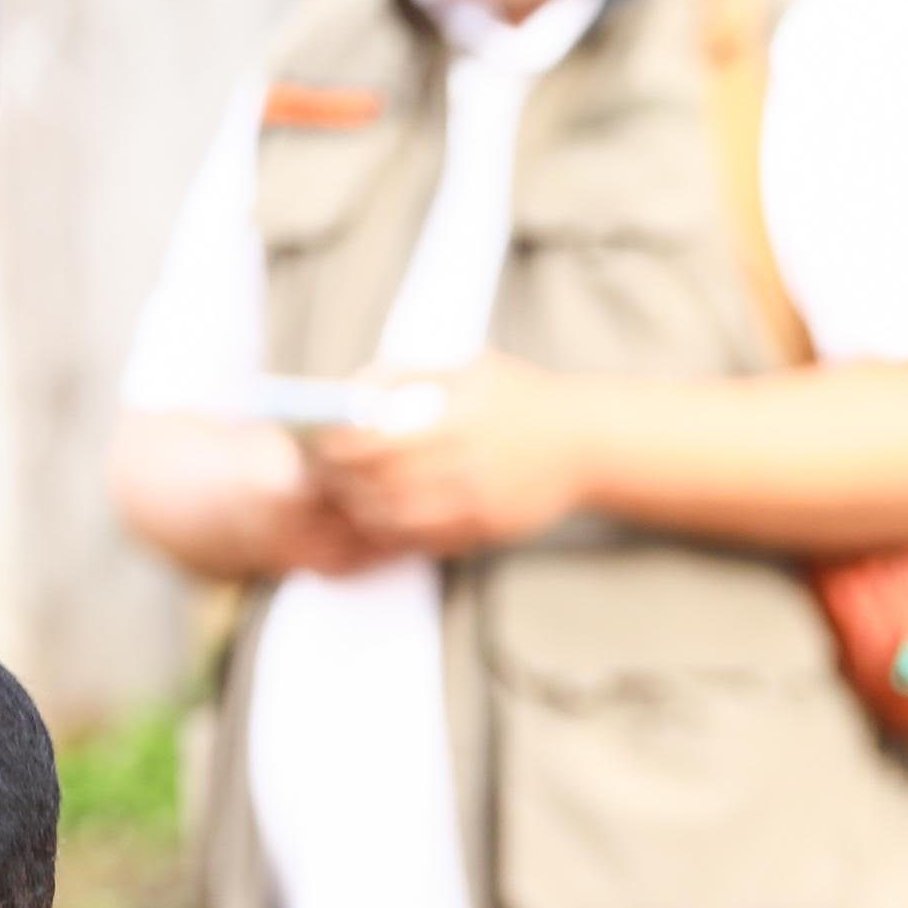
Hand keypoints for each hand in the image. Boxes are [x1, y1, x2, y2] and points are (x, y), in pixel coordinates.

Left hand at [304, 354, 594, 555]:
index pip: (376, 439)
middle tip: (324, 474)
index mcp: (458, 417)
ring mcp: (481, 502)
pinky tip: (388, 517)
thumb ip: (410, 375)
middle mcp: (469, 463)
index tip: (319, 441)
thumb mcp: (470, 367)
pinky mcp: (491, 529)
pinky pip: (430, 540)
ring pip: (400, 519)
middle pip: (381, 483)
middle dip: (343, 481)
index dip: (338, 445)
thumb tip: (351, 390)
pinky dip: (399, 531)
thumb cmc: (522, 397)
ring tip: (352, 497)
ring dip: (366, 511)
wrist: (588, 443)